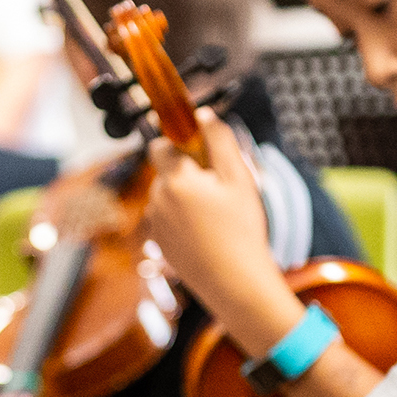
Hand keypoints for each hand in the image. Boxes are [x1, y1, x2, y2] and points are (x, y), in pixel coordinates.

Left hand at [142, 113, 283, 323]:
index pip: (160, 146)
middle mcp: (157, 199)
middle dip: (187, 175)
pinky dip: (182, 222)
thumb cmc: (241, 229)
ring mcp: (155, 225)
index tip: (200, 154)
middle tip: (218, 191)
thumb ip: (219, 140)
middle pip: (166, 173)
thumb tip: (202, 114)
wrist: (234, 282)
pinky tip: (206, 235)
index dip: (179, 145)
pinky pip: (167, 221)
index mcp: (175, 179)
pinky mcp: (160, 245)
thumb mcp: (239, 178)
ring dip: (185, 200)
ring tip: (215, 218)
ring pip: (167, 198)